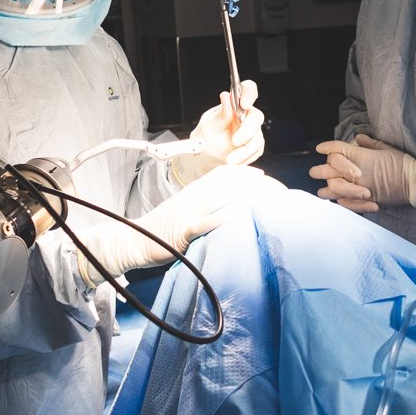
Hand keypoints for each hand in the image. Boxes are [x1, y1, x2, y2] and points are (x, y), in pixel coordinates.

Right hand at [77, 164, 281, 285]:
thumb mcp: (188, 211)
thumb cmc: (164, 230)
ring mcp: (189, 211)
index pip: (227, 174)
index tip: (270, 181)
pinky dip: (223, 217)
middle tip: (283, 195)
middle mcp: (194, 195)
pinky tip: (241, 217)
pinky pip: (205, 221)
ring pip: (223, 196)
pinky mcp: (183, 230)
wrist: (133, 241)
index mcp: (196, 189)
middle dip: (260, 186)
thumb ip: (208, 205)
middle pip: (232, 182)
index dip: (251, 174)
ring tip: (273, 203)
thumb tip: (234, 205)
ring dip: (250, 197)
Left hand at [172, 80, 263, 183]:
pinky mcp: (255, 145)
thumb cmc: (207, 136)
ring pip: (257, 138)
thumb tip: (226, 96)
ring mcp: (253, 131)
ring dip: (244, 151)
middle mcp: (246, 116)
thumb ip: (220, 113)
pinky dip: (245, 158)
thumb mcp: (209, 124)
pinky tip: (234, 161)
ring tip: (229, 159)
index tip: (244, 104)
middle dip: (247, 130)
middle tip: (234, 141)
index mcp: (235, 104)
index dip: (249, 93)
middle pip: (256, 117)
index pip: (248, 90)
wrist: (207, 155)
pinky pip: (256, 151)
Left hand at [310, 134, 415, 212]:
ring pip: (332, 189)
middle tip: (315, 171)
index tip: (320, 148)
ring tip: (323, 190)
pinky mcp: (364, 201)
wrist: (413, 182)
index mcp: (360, 156)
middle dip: (319, 170)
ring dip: (326, 190)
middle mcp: (356, 171)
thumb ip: (369, 144)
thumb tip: (358, 138)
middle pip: (328, 169)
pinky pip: (345, 203)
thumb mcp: (385, 148)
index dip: (326, 147)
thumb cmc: (401, 163)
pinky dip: (340, 202)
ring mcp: (358, 187)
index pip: (336, 149)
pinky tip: (338, 201)